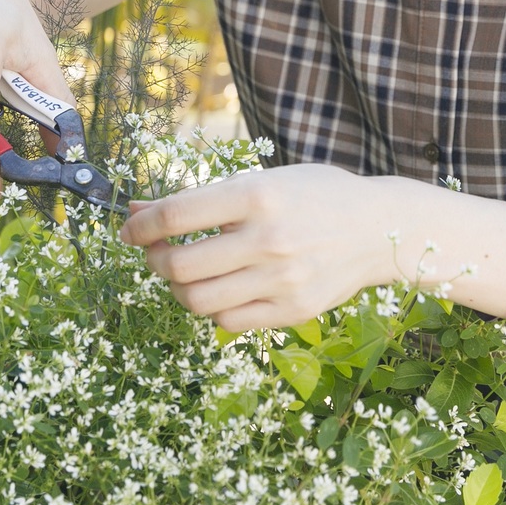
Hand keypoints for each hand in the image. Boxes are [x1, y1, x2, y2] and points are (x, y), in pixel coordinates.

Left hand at [118, 164, 397, 331]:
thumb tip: (137, 208)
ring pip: (196, 300)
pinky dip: (210, 308)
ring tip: (183, 274)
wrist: (376, 229)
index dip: (140, 225)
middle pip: (179, 265)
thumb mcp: (259, 181)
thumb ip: (199, 197)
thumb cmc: (311, 196)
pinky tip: (218, 289)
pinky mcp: (292, 311)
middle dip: (154, 259)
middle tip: (156, 252)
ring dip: (176, 288)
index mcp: (257, 196)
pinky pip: (227, 322)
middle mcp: (268, 239)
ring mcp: (282, 280)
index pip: (176, 215)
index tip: (129, 228)